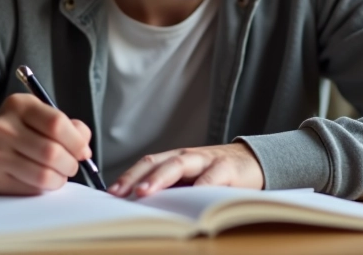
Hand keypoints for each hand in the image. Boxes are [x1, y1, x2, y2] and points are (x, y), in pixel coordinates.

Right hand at [0, 93, 91, 194]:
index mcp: (19, 105)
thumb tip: (84, 146)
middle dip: (71, 164)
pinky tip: (42, 181)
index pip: (56, 124)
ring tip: (59, 174)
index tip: (83, 152)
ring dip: (60, 178)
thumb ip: (67, 126)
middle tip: (72, 166)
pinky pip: (31, 189)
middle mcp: (3, 127)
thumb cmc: (17, 134)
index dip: (76, 142)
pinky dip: (44, 188)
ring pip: (43, 174)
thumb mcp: (38, 118)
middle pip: (52, 152)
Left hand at [108, 143, 263, 197]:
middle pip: (156, 162)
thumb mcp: (190, 180)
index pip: (146, 164)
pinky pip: (210, 177)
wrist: (252, 161)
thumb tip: (138, 206)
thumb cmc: (215, 175)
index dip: (128, 176)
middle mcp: (187, 156)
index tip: (111, 193)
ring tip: (144, 192)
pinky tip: (188, 197)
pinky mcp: (226, 168)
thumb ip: (170, 188)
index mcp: (174, 159)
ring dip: (158, 179)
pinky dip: (199, 186)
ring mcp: (206, 160)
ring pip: (177, 165)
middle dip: (136, 177)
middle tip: (120, 193)